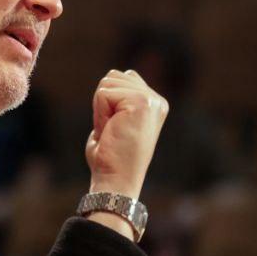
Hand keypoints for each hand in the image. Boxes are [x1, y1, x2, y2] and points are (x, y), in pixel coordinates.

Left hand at [85, 70, 168, 200]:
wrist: (116, 180)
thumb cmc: (110, 158)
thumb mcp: (116, 122)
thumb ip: (118, 98)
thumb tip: (114, 75)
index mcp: (154, 104)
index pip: (122, 78)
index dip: (107, 103)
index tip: (115, 129)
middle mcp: (156, 101)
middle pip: (114, 76)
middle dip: (103, 103)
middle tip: (111, 131)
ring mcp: (151, 100)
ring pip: (108, 82)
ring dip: (101, 108)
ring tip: (111, 131)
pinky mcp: (141, 103)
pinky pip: (103, 94)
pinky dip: (100, 113)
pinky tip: (110, 131)